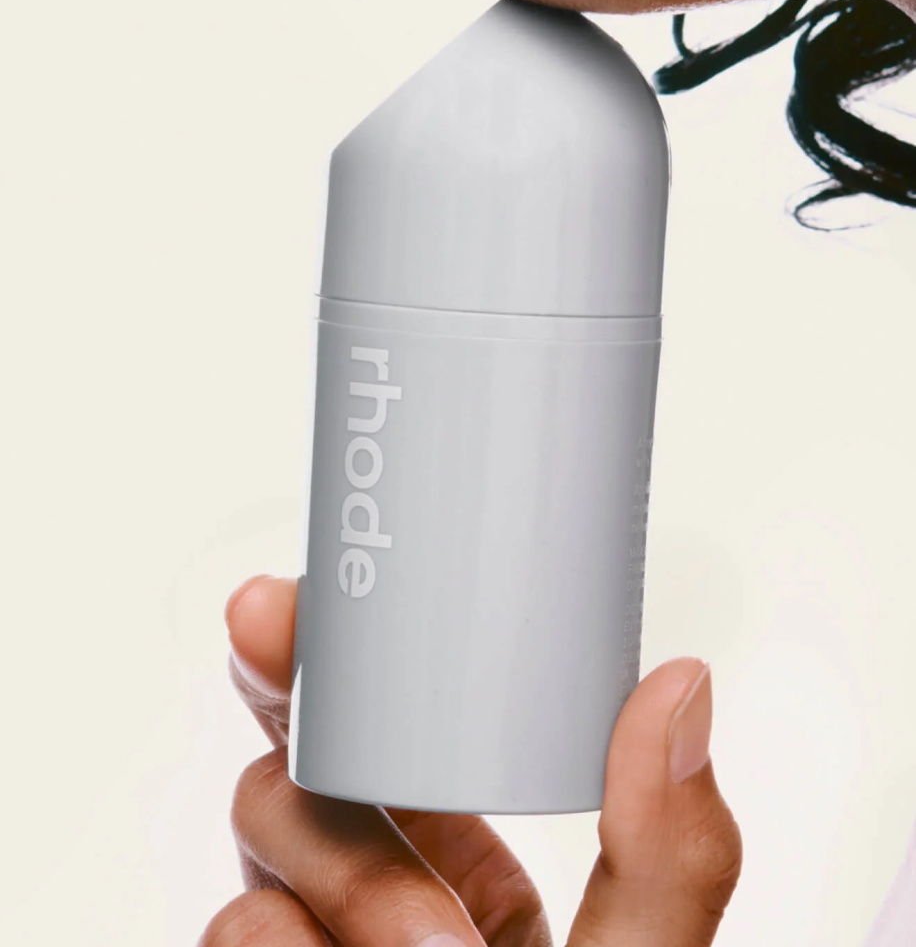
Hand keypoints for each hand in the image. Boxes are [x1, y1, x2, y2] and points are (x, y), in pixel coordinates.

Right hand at [199, 575, 741, 946]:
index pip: (393, 716)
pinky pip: (233, 930)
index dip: (343, 648)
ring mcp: (310, 937)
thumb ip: (670, 847)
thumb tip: (682, 687)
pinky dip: (281, 942)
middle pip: (306, 749)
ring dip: (332, 865)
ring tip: (427, 938)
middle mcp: (379, 878)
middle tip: (285, 646)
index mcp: (467, 846)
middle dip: (296, 703)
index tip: (296, 597)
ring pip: (260, 834)